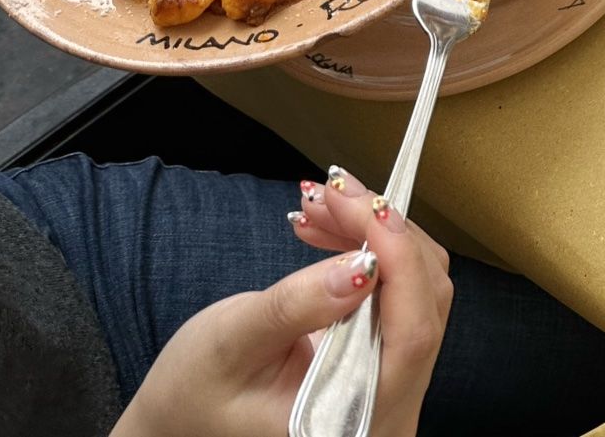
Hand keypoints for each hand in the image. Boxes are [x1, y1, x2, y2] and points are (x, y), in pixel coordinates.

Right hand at [113, 169, 452, 436]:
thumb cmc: (195, 393)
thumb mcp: (232, 344)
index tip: (366, 204)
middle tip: (335, 190)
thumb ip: (298, 306)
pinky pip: (398, 295)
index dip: (399, 259)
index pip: (412, 333)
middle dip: (384, 233)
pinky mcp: (386, 361)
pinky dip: (371, 254)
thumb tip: (363, 266)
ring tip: (324, 204)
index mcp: (354, 418)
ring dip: (376, 236)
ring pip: (416, 290)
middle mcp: (390, 408)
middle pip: (423, 302)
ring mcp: (393, 385)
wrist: (181, 418)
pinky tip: (332, 231)